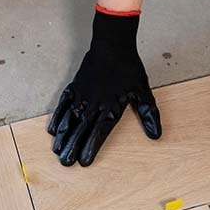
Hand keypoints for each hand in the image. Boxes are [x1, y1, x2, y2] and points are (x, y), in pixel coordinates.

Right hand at [48, 10, 160, 166]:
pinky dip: (58, 118)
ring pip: (70, 120)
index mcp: (111, 108)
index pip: (99, 133)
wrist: (113, 46)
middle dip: (73, 147)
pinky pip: (63, 105)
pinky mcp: (75, 87)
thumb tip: (156, 135)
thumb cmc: (129, 69)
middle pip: (81, 130)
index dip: (91, 147)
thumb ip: (148, 115)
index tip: (84, 162)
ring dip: (63, 137)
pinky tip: (53, 130)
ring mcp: (82, 96)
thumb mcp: (143, 92)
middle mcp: (94, 105)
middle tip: (65, 163)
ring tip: (57, 151)